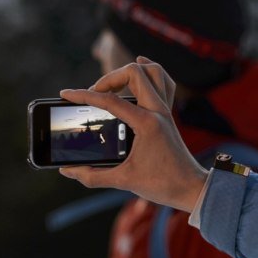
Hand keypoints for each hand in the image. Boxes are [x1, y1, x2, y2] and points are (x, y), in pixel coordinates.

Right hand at [59, 57, 208, 212]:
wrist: (191, 188)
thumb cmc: (163, 184)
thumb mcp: (124, 181)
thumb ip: (93, 176)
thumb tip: (68, 171)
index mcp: (147, 124)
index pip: (110, 100)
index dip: (84, 95)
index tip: (66, 94)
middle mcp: (158, 111)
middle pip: (135, 73)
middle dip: (109, 77)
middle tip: (94, 93)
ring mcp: (166, 111)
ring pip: (154, 72)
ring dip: (133, 70)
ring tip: (114, 79)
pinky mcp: (168, 114)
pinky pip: (163, 83)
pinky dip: (150, 74)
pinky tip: (138, 74)